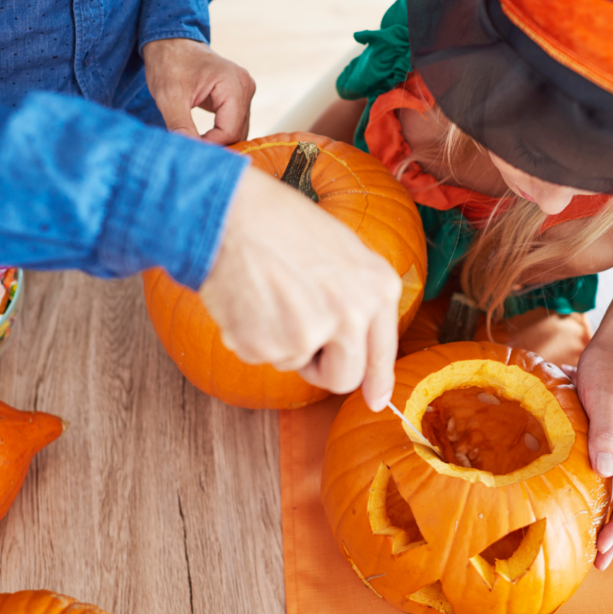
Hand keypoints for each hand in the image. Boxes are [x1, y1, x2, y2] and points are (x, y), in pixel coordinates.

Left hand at [143, 38, 255, 144]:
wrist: (170, 42)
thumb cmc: (169, 63)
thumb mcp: (169, 97)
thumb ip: (181, 127)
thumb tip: (189, 154)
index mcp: (234, 84)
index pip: (229, 131)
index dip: (210, 146)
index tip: (188, 150)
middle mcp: (245, 87)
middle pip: (237, 133)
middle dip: (215, 145)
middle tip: (190, 151)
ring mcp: (245, 91)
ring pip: (237, 131)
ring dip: (217, 141)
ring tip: (194, 143)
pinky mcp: (239, 96)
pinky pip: (233, 124)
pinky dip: (218, 134)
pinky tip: (202, 137)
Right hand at [199, 166, 401, 410]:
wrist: (230, 212)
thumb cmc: (282, 224)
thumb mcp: (343, 252)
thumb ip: (361, 299)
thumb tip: (367, 358)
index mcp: (378, 288)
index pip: (382, 353)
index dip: (377, 382)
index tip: (376, 401)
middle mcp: (352, 315)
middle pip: (343, 378)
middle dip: (321, 367)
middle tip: (300, 333)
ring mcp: (311, 333)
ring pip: (295, 365)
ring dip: (280, 340)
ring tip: (269, 293)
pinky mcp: (269, 345)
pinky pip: (261, 357)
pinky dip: (250, 335)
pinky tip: (249, 298)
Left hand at [574, 333, 612, 570]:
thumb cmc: (607, 368)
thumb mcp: (602, 397)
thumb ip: (604, 433)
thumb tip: (605, 470)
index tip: (605, 546)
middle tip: (599, 562)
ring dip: (609, 520)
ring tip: (593, 546)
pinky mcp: (609, 441)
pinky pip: (608, 478)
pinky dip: (601, 498)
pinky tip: (585, 508)